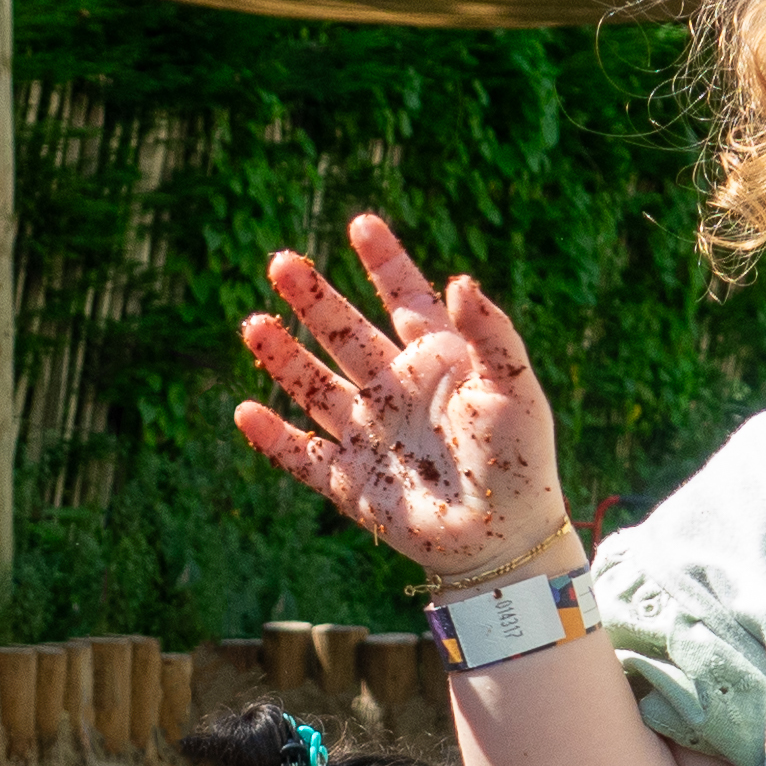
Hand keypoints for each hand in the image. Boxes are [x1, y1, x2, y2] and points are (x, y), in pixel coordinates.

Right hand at [233, 214, 567, 581]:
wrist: (505, 540)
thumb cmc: (519, 462)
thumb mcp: (513, 390)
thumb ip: (491, 334)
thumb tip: (459, 280)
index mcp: (435, 365)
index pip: (403, 301)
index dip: (383, 263)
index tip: (360, 224)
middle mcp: (395, 393)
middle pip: (344, 335)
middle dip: (314, 300)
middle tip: (282, 263)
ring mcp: (369, 437)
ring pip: (315, 388)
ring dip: (283, 358)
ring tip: (254, 324)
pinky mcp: (351, 484)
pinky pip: (302, 457)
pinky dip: (273, 439)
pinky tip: (246, 412)